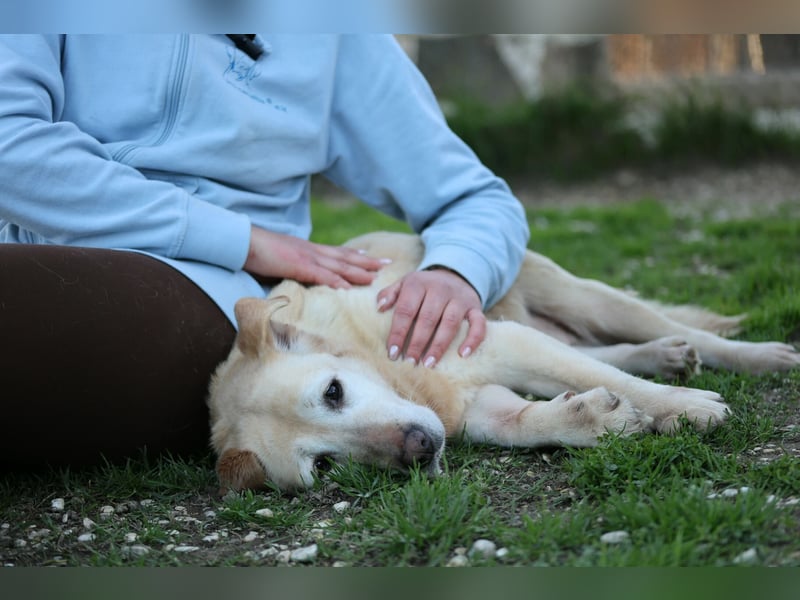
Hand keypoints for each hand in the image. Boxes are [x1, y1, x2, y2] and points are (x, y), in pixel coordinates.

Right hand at [244, 226, 386, 287]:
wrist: (243, 241)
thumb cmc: (258, 252)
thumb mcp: (282, 260)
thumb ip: (294, 267)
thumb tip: (300, 276)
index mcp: (309, 250)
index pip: (338, 253)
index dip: (356, 256)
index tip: (372, 259)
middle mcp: (312, 251)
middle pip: (345, 257)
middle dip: (367, 262)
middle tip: (386, 266)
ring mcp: (306, 258)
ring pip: (338, 266)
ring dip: (358, 272)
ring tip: (376, 278)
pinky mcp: (297, 266)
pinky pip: (320, 275)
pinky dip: (336, 281)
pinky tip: (348, 288)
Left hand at [377, 267, 486, 367]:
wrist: (455, 274)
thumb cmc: (424, 287)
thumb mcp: (405, 283)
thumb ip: (390, 293)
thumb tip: (379, 307)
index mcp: (419, 283)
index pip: (406, 310)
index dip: (398, 332)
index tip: (392, 352)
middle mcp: (440, 289)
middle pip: (428, 318)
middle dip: (417, 342)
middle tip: (409, 362)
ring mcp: (459, 299)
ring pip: (450, 323)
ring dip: (439, 345)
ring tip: (428, 364)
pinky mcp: (475, 308)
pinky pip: (478, 323)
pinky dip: (473, 339)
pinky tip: (463, 355)